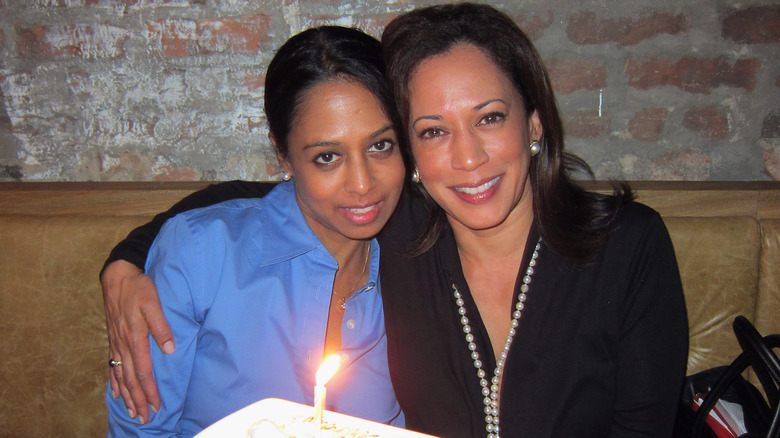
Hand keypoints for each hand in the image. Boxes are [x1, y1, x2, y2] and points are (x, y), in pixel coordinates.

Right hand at [101, 260, 174, 423]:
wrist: (117, 276)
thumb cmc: (139, 288)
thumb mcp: (153, 303)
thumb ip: (161, 326)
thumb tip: (169, 349)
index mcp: (135, 336)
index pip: (143, 371)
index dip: (150, 390)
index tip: (157, 405)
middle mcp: (123, 343)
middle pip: (131, 378)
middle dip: (139, 399)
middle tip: (145, 418)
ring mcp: (116, 342)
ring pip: (121, 375)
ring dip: (128, 395)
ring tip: (133, 412)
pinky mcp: (114, 339)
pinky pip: (113, 365)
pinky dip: (115, 381)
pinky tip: (117, 393)